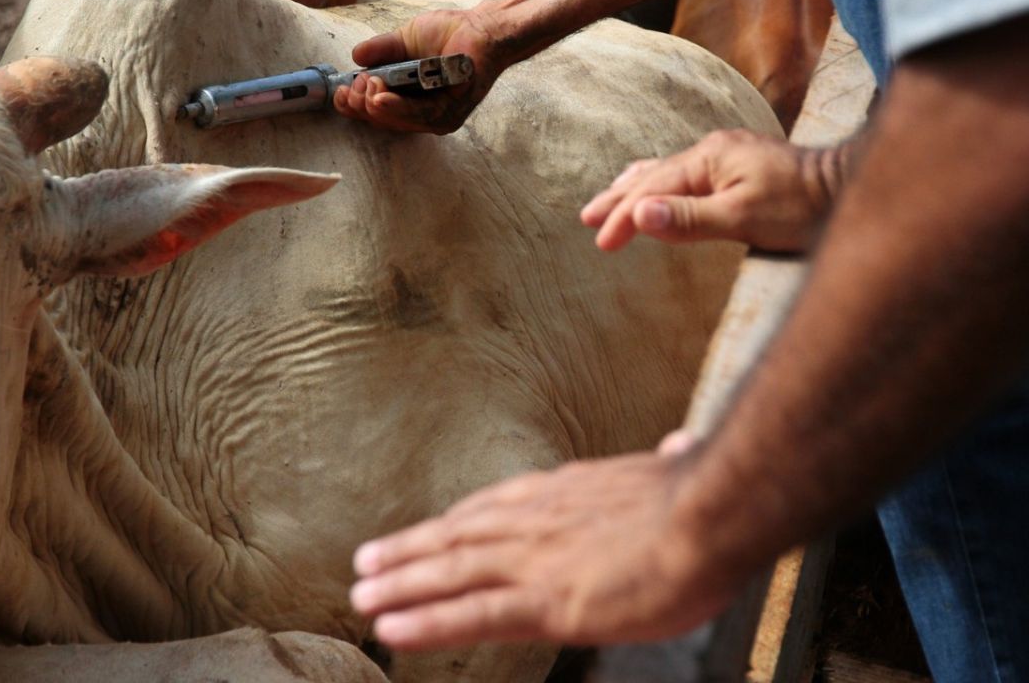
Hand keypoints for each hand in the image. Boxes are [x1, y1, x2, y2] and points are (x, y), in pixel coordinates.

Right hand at [333, 4, 510, 133]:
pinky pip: (418, 115)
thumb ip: (382, 51)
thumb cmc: (449, 34)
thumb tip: (355, 57)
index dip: (353, 105)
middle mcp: (421, 116)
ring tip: (366, 86)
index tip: (341, 89)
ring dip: (375, 105)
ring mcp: (437, 118)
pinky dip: (396, 107)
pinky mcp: (450, 113)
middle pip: (381, 121)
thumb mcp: (405, 40)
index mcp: (407, 100)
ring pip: (396, 121)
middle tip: (357, 83)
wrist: (482, 28)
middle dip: (361, 105)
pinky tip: (379, 98)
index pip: (374, 112)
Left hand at [349, 452, 739, 649]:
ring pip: (449, 573)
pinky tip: (390, 629)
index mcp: (564, 493)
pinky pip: (470, 615)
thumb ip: (664, 464)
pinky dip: (425, 621)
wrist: (710, 515)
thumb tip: (680, 443)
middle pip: (457, 537)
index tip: (427, 529)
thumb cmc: (703, 501)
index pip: (495, 508)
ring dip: (401, 584)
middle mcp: (535, 521)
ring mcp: (534, 561)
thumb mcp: (676, 470)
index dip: (454, 522)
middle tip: (367, 561)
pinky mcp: (544, 601)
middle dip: (409, 551)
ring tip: (363, 594)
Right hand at [580, 129, 836, 251]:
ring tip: (608, 198)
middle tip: (586, 219)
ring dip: (634, 187)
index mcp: (708, 159)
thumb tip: (639, 214)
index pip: (652, 192)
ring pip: (667, 171)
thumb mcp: (742, 218)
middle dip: (618, 199)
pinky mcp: (737, 164)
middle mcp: (712, 149)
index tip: (601, 243)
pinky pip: (686, 172)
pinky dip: (660, 182)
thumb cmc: (800, 208)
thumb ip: (688, 218)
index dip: (623, 218)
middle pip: (652, 176)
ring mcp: (725, 154)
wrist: (847, 187)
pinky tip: (656, 185)